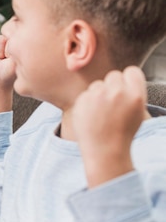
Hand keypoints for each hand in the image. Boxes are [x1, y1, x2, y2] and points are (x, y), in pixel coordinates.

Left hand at [71, 66, 147, 187]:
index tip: (126, 88)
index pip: (132, 71)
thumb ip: (131, 92)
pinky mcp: (82, 100)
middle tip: (113, 103)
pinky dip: (88, 102)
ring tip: (102, 113)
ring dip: (99, 93)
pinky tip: (92, 116)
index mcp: (136, 95)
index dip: (128, 79)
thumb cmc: (123, 132)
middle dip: (113, 85)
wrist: (104, 150)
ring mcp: (98, 95)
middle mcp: (117, 92)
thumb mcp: (138, 112)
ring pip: (98, 84)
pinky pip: (86, 93)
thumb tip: (123, 78)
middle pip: (114, 75)